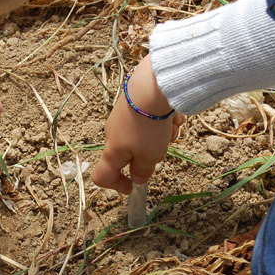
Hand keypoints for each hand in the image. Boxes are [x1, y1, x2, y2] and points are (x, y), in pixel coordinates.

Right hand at [91, 56, 183, 193]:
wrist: (149, 87)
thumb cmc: (147, 126)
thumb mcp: (149, 155)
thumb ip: (143, 171)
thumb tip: (137, 179)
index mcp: (113, 151)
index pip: (102, 176)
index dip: (116, 186)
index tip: (134, 187)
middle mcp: (114, 134)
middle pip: (131, 155)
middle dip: (151, 155)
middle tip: (163, 148)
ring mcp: (123, 118)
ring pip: (144, 137)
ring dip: (161, 137)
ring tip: (172, 127)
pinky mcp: (134, 104)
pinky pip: (149, 120)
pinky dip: (162, 121)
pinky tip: (172, 114)